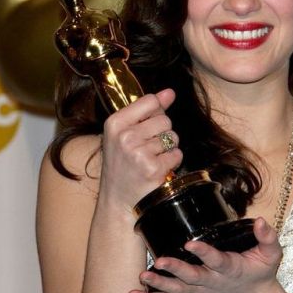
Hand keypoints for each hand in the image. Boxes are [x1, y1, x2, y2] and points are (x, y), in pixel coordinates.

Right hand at [98, 88, 182, 212]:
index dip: (156, 113)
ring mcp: (139, 153)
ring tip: (152, 159)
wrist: (118, 200)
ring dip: (168, 149)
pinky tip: (158, 169)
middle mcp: (125, 136)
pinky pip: (177, 155)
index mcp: (115, 123)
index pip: (150, 101)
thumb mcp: (125, 134)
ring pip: (173, 137)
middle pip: (165, 120)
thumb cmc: (122, 165)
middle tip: (147, 149)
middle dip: (162, 134)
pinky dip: (172, 163)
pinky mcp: (153, 168)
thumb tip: (169, 92)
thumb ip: (147, 111)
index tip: (147, 127)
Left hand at [128, 217, 283, 292]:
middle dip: (175, 271)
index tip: (190, 243)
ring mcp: (201, 292)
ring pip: (178, 291)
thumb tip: (260, 220)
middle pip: (192, 278)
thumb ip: (268, 237)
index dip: (204, 252)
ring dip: (159, 285)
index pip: (217, 260)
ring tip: (142, 277)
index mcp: (231, 269)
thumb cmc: (261, 272)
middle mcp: (213, 282)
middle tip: (158, 263)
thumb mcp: (271, 254)